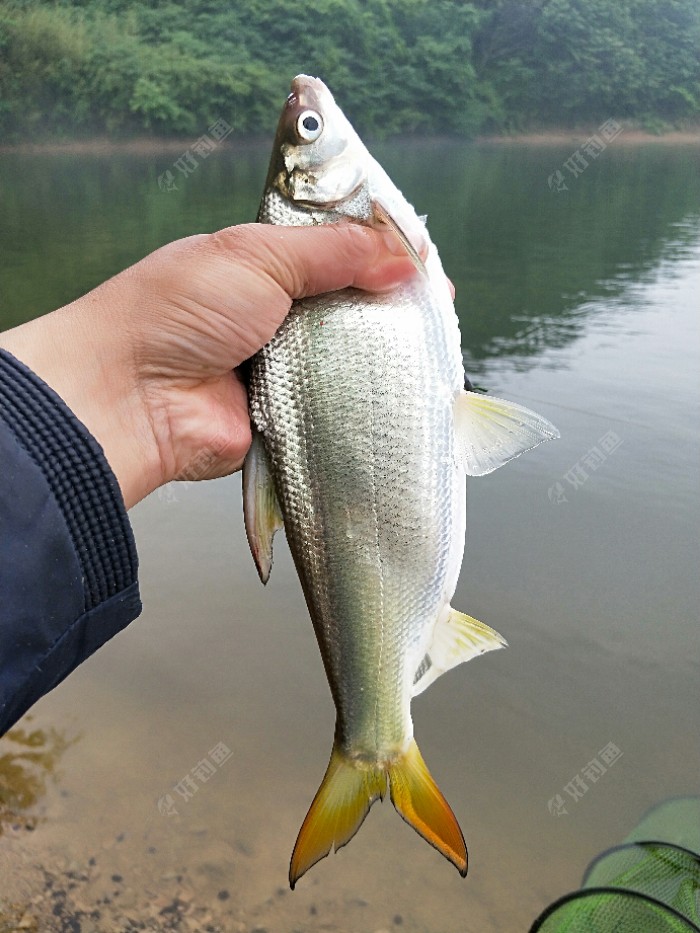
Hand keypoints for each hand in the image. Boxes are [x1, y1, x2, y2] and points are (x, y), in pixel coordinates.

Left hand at [0, 223, 416, 507]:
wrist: (132, 398)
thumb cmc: (180, 310)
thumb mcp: (257, 255)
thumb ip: (333, 251)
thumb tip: (401, 258)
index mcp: (262, 263)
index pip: (334, 249)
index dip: (379, 250)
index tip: (423, 256)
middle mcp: (277, 314)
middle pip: (350, 304)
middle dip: (392, 304)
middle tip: (437, 305)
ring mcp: (285, 367)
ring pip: (351, 358)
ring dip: (385, 354)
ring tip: (434, 348)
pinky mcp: (291, 417)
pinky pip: (340, 406)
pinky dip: (368, 401)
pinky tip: (409, 394)